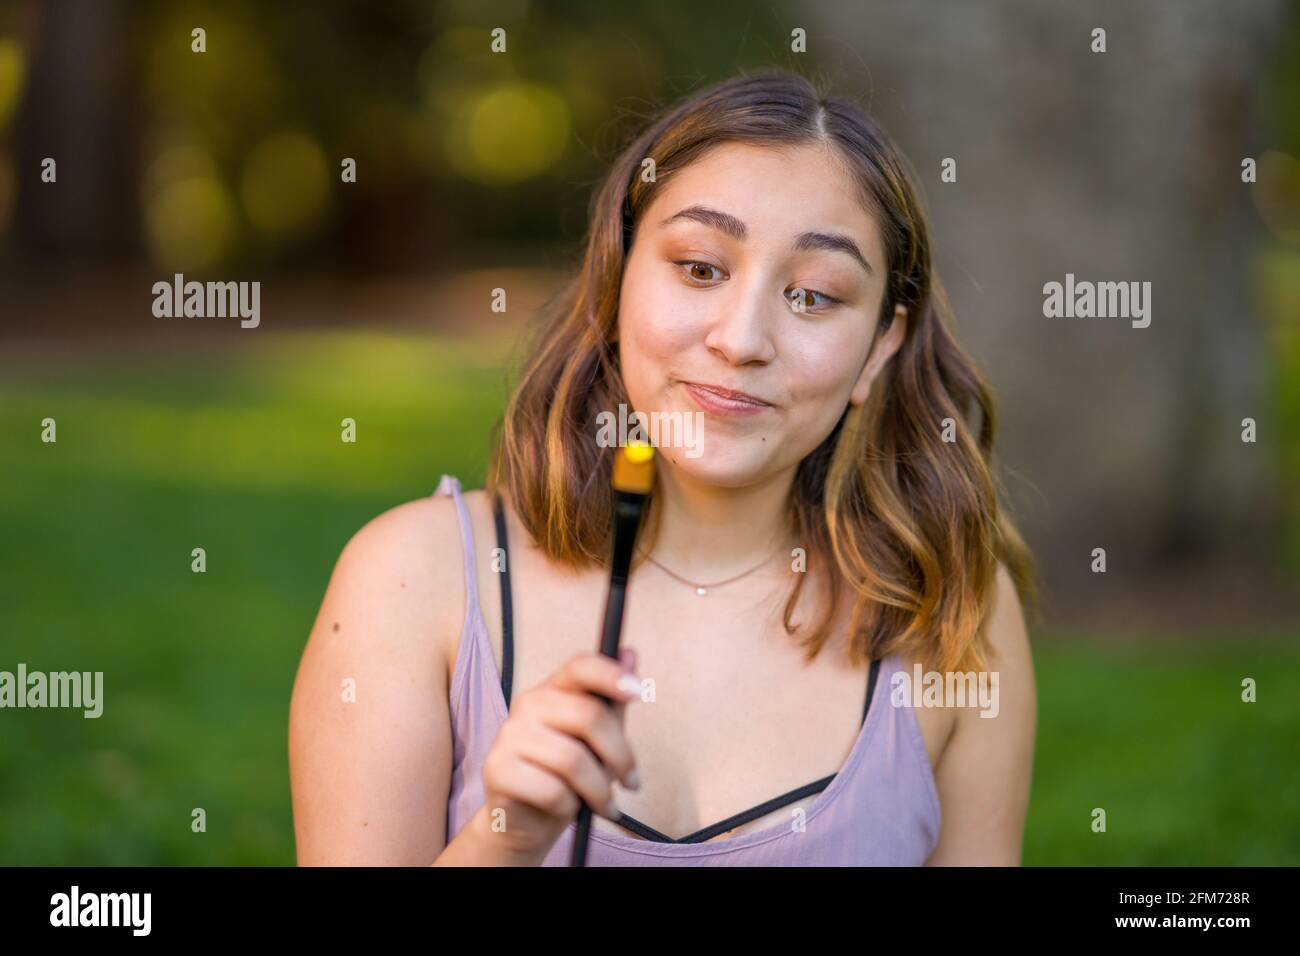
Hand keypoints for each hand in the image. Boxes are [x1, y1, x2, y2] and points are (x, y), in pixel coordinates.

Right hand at [474, 648, 641, 863]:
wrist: (525, 821)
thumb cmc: (565, 777)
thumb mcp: (596, 741)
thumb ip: (611, 701)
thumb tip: (630, 654)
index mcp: (552, 691)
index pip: (579, 667)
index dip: (610, 674)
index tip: (639, 692)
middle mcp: (527, 705)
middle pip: (587, 716)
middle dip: (620, 756)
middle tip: (632, 783)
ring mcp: (508, 736)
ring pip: (572, 759)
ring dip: (598, 790)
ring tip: (604, 805)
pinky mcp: (497, 770)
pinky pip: (551, 789)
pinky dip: (569, 806)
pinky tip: (568, 810)